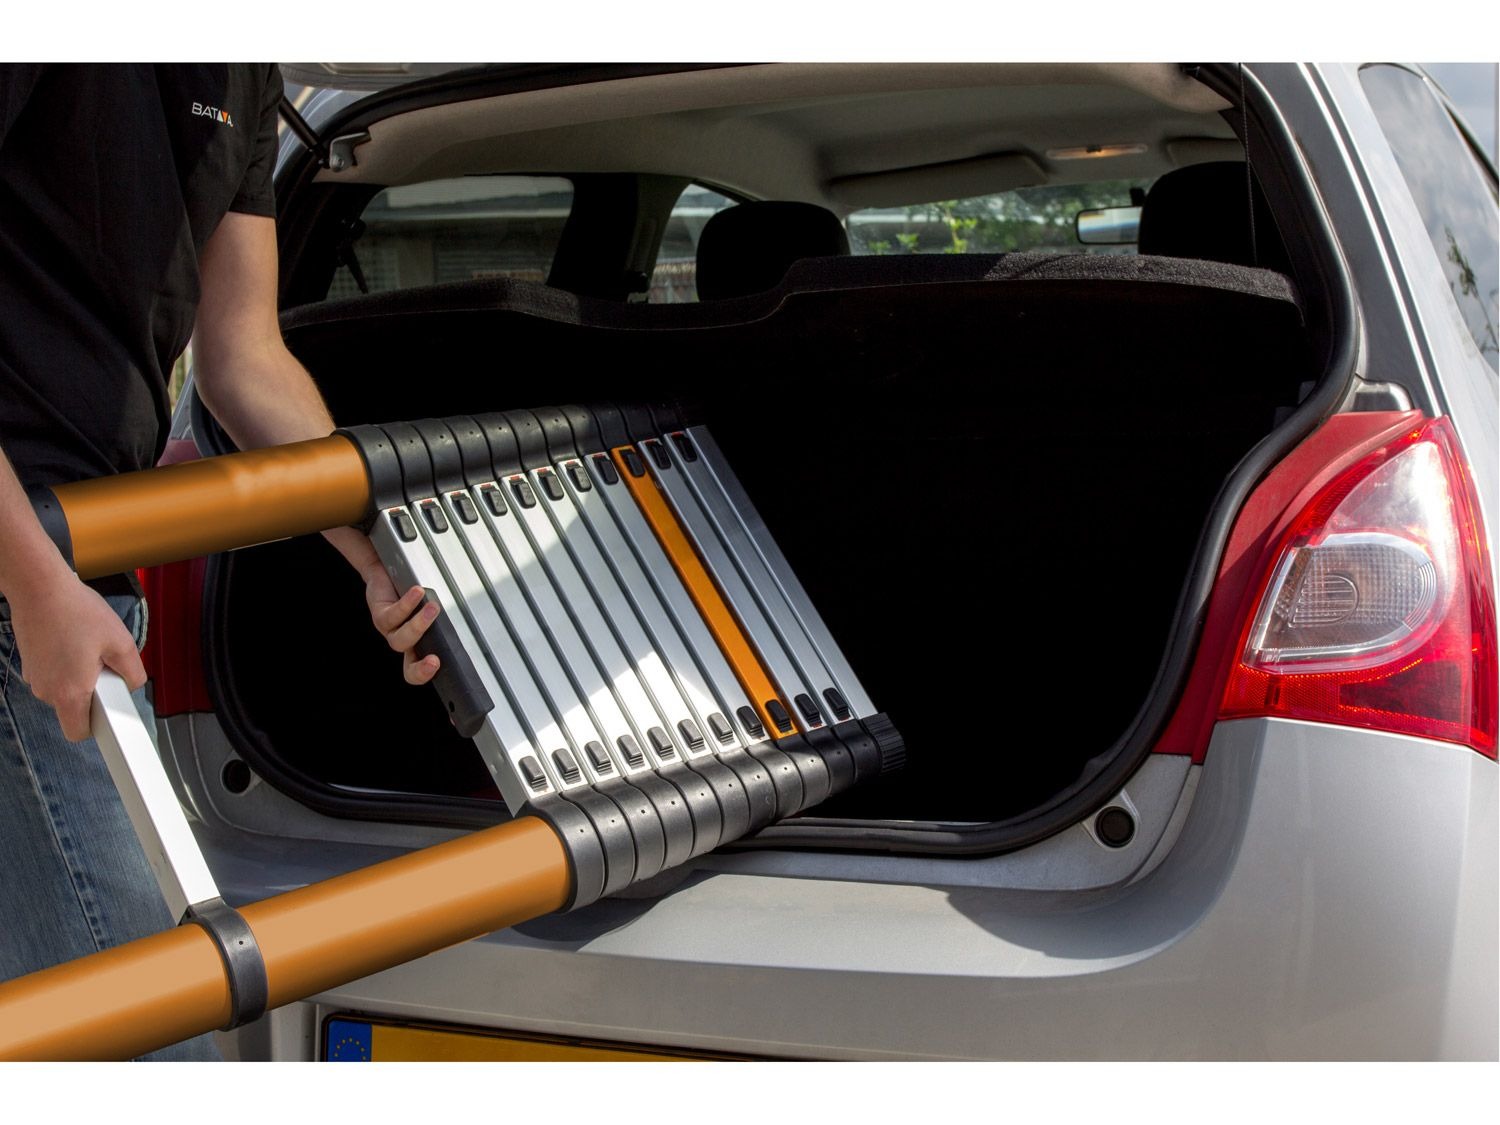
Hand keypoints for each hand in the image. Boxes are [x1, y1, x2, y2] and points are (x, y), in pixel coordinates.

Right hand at [8, 576, 146, 740]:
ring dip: (80, 676)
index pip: (78, 733)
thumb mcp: (121, 642)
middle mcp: (46, 690)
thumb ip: (133, 672)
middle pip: (73, 709)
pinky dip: (66, 664)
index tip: (110, 711)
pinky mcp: (30, 663)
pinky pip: (54, 674)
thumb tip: (133, 686)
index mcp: (68, 693)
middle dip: (93, 693)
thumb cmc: (77, 612)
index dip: (97, 727)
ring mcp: (34, 677)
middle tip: (104, 665)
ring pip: (64, 689)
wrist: (39, 587)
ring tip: (88, 646)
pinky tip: (74, 639)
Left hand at [366, 567, 441, 685]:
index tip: (441, 666)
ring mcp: (391, 631)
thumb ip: (445, 616)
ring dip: (419, 626)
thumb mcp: (429, 605)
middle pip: (409, 670)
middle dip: (421, 670)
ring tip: (434, 608)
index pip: (421, 673)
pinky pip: (392, 614)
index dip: (428, 675)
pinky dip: (407, 604)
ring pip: (402, 640)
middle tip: (435, 661)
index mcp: (418, 647)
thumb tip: (477, 616)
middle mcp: (404, 643)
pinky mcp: (380, 615)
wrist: (382, 572)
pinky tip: (418, 592)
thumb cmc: (408, 590)